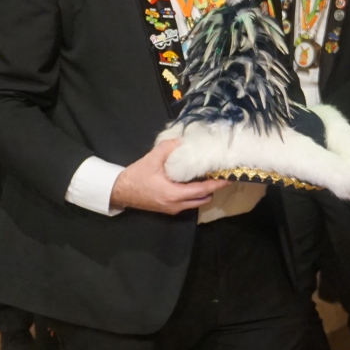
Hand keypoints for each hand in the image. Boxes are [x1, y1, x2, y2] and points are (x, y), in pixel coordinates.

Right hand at [110, 139, 227, 213]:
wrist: (120, 191)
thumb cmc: (136, 176)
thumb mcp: (152, 159)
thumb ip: (168, 148)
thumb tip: (183, 140)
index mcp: (174, 194)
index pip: (202, 190)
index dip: (217, 184)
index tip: (230, 178)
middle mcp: (176, 205)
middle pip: (203, 199)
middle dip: (214, 189)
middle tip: (221, 175)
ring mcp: (172, 209)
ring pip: (196, 203)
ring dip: (204, 192)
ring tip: (210, 178)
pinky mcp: (168, 209)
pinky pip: (188, 203)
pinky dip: (195, 195)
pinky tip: (194, 182)